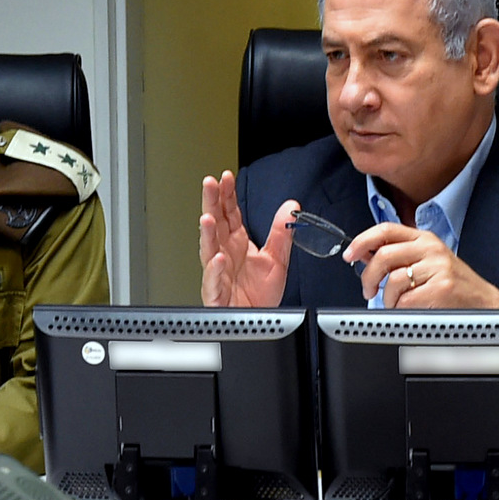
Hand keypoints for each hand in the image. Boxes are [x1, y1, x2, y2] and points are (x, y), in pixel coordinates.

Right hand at [198, 171, 295, 306]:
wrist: (259, 322)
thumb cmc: (260, 293)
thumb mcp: (277, 259)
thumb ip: (281, 232)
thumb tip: (291, 206)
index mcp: (237, 243)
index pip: (229, 213)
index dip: (227, 195)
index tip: (226, 177)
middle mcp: (224, 254)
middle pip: (215, 224)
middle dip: (212, 204)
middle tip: (210, 184)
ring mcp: (218, 273)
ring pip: (208, 249)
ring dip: (207, 233)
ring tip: (208, 218)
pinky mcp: (217, 294)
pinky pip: (213, 281)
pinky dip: (214, 270)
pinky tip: (217, 258)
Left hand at [343, 223, 498, 308]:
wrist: (486, 304)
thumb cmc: (455, 286)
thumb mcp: (428, 263)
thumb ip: (400, 257)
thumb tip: (364, 256)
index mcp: (425, 239)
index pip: (385, 230)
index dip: (362, 241)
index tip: (349, 255)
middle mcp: (431, 248)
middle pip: (384, 255)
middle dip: (369, 277)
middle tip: (369, 290)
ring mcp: (438, 267)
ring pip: (394, 281)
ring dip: (388, 299)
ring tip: (395, 304)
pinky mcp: (443, 288)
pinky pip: (406, 300)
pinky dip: (401, 309)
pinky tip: (410, 310)